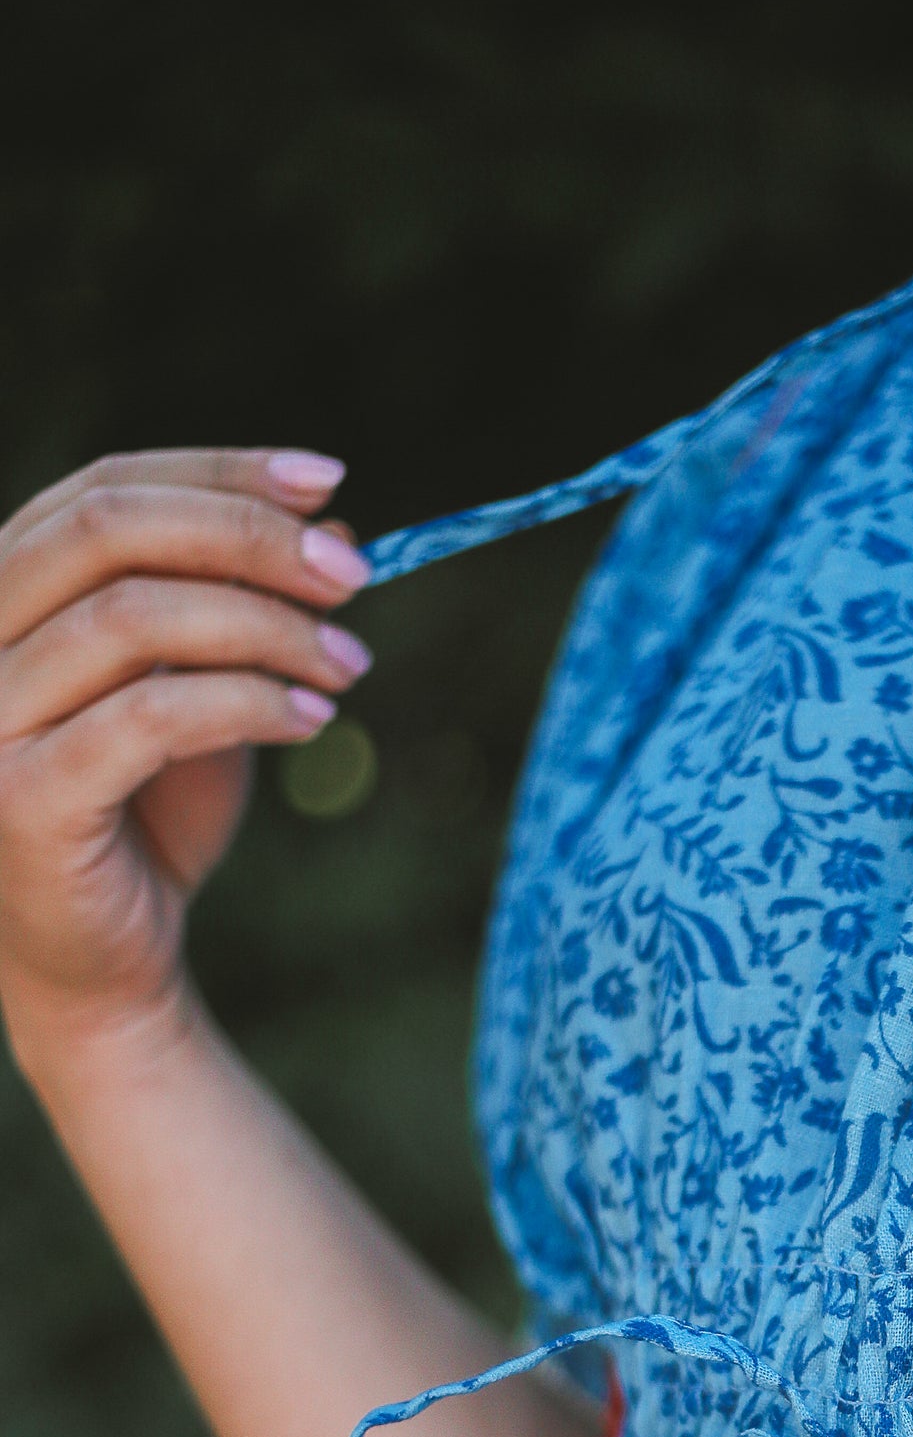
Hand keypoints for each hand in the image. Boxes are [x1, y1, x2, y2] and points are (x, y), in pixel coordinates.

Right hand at [0, 447, 372, 1077]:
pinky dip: (247, 704)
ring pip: (134, 617)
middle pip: (111, 530)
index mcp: (6, 590)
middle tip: (354, 577)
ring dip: (266, 629)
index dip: (219, 472)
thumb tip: (333, 522)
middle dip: (248, 537)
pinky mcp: (20, 798)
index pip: (106, 487)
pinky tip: (313, 721)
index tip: (328, 483)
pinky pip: (149, 717)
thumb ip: (246, 608)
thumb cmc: (150, 818)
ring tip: (349, 667)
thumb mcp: (210, 691)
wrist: (106, 964)